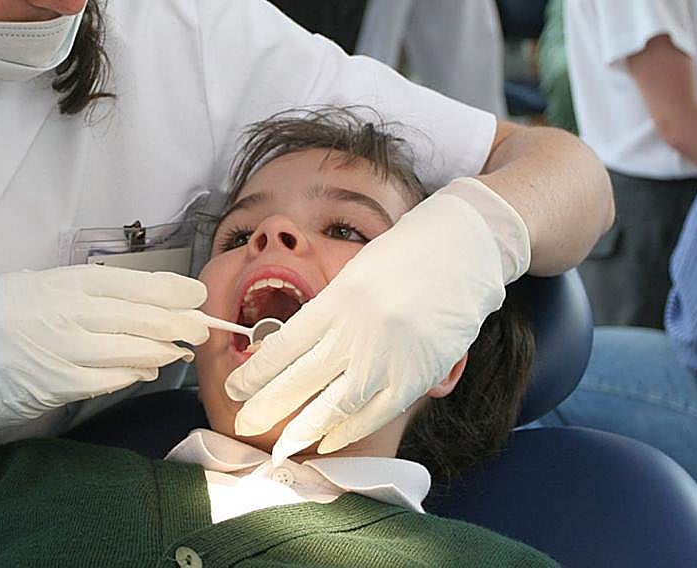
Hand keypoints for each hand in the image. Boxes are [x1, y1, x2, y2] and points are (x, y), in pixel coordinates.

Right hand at [0, 264, 208, 444]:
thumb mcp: (25, 295)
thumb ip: (72, 295)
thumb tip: (136, 304)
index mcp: (46, 285)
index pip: (116, 281)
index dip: (160, 287)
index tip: (191, 292)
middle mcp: (49, 312)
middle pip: (126, 313)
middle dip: (171, 319)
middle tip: (201, 324)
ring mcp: (50, 349)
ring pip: (121, 347)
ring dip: (158, 348)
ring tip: (181, 347)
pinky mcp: (49, 385)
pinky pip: (103, 379)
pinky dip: (130, 373)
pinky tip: (149, 369)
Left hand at [224, 178, 529, 461]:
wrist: (462, 249)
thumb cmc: (403, 258)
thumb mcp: (354, 275)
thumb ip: (329, 311)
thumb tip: (295, 345)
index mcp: (336, 300)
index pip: (284, 345)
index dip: (256, 372)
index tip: (234, 388)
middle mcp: (356, 331)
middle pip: (301, 380)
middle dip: (268, 407)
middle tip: (243, 425)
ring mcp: (387, 356)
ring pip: (335, 404)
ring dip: (303, 429)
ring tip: (280, 446)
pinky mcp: (416, 375)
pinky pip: (376, 413)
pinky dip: (349, 431)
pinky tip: (328, 442)